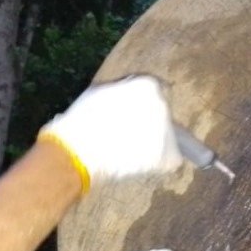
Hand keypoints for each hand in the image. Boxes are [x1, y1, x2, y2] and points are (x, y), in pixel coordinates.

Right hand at [38, 75, 181, 190]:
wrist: (79, 152)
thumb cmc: (82, 120)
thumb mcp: (100, 92)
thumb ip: (121, 90)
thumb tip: (127, 95)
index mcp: (147, 85)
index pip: (157, 92)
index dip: (143, 104)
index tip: (132, 113)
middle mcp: (162, 105)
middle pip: (162, 113)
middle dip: (149, 121)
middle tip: (128, 133)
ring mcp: (167, 131)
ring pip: (167, 136)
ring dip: (154, 142)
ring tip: (129, 150)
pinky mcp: (168, 156)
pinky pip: (171, 160)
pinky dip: (160, 163)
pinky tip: (141, 164)